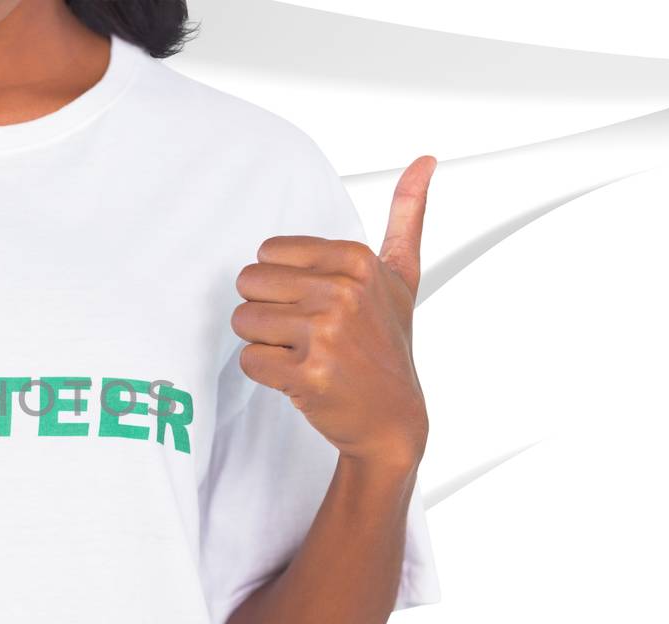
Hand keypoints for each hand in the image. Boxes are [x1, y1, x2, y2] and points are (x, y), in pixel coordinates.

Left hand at [232, 156, 435, 467]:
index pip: (267, 253)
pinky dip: (265, 373)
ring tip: (303, 354)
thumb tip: (426, 159)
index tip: (318, 304)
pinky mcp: (308, 375)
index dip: (282, 283)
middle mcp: (343, 293)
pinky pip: (248, 360)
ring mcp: (326, 335)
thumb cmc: (387, 345)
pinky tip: (299, 377)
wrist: (392, 419)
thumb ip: (407, 216)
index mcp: (356, 260)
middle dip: (267, 311)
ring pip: (242, 321)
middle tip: (305, 333)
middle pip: (248, 284)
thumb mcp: (402, 277)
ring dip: (264, 342)